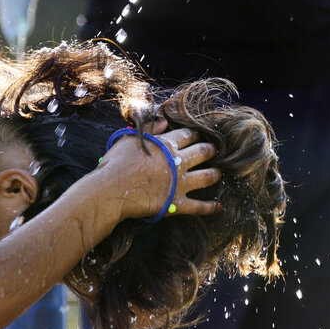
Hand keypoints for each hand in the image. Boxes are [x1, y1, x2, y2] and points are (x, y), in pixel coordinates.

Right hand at [98, 125, 220, 219]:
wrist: (110, 190)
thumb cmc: (115, 163)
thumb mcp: (130, 139)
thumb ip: (149, 130)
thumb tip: (164, 121)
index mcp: (167, 144)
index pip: (188, 135)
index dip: (195, 134)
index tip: (199, 135)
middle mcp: (178, 162)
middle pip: (202, 152)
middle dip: (211, 150)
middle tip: (214, 151)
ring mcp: (180, 183)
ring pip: (207, 176)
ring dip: (216, 174)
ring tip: (219, 173)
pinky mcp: (177, 203)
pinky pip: (199, 206)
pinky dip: (210, 207)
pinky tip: (219, 207)